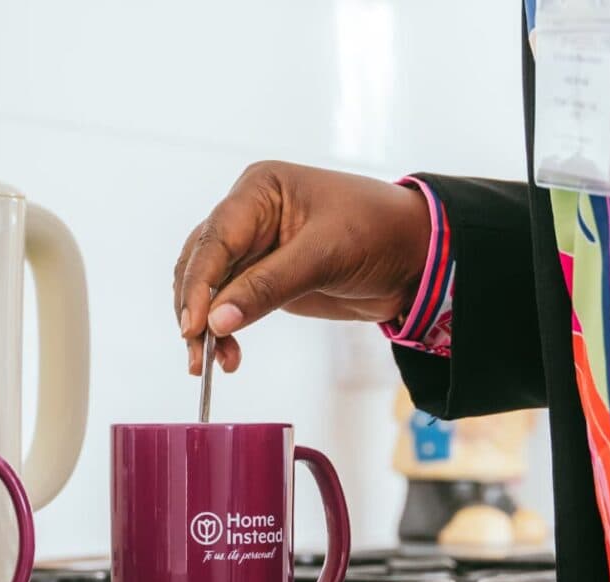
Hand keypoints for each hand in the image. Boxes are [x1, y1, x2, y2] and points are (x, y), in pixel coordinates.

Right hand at [173, 161, 431, 373]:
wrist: (415, 257)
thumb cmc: (378, 233)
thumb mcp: (324, 256)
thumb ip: (267, 288)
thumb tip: (217, 322)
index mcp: (259, 190)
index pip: (215, 239)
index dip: (199, 285)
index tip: (195, 326)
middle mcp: (247, 215)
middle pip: (200, 265)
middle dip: (196, 310)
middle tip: (198, 353)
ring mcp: (251, 248)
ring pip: (208, 289)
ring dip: (205, 327)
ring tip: (211, 363)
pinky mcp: (260, 277)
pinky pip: (228, 305)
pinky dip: (223, 331)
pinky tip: (228, 355)